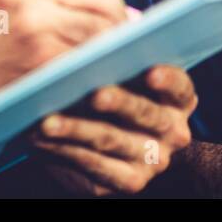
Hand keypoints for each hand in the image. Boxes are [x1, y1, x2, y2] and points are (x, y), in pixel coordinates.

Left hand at [33, 65, 197, 195]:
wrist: (110, 139)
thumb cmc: (118, 89)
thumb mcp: (128, 73)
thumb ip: (121, 58)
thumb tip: (97, 40)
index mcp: (180, 100)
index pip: (180, 87)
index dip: (167, 80)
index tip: (150, 72)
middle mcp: (173, 131)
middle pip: (146, 114)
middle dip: (119, 102)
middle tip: (94, 94)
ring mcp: (152, 159)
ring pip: (113, 140)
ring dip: (77, 129)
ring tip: (48, 120)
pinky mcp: (128, 181)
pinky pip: (95, 166)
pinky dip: (65, 150)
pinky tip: (41, 138)